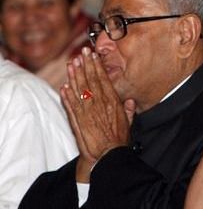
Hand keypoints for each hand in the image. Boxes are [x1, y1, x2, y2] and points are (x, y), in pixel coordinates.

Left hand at [61, 48, 133, 178]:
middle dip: (85, 65)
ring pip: (79, 89)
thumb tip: (131, 101)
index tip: (93, 56)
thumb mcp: (129, 123)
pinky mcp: (77, 121)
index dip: (97, 67)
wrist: (108, 155)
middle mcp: (99, 104)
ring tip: (71, 64)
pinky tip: (64, 86)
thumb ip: (129, 111)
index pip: (103, 80)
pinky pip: (70, 105)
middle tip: (81, 53)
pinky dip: (66, 95)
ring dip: (74, 76)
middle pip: (90, 81)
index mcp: (113, 103)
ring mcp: (87, 112)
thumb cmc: (119, 141)